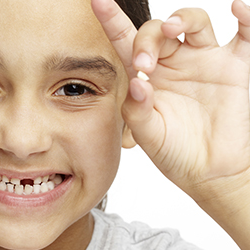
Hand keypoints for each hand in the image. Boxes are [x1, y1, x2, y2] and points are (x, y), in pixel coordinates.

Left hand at [92, 0, 249, 193]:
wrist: (211, 170)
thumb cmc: (176, 152)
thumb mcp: (149, 135)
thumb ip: (138, 110)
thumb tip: (137, 82)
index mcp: (148, 77)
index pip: (126, 43)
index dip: (112, 21)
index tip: (97, 2)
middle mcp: (173, 63)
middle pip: (157, 31)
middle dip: (147, 40)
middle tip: (143, 65)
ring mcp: (205, 61)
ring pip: (193, 23)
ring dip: (182, 19)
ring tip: (172, 30)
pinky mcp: (236, 66)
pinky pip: (245, 34)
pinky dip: (246, 18)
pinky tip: (236, 10)